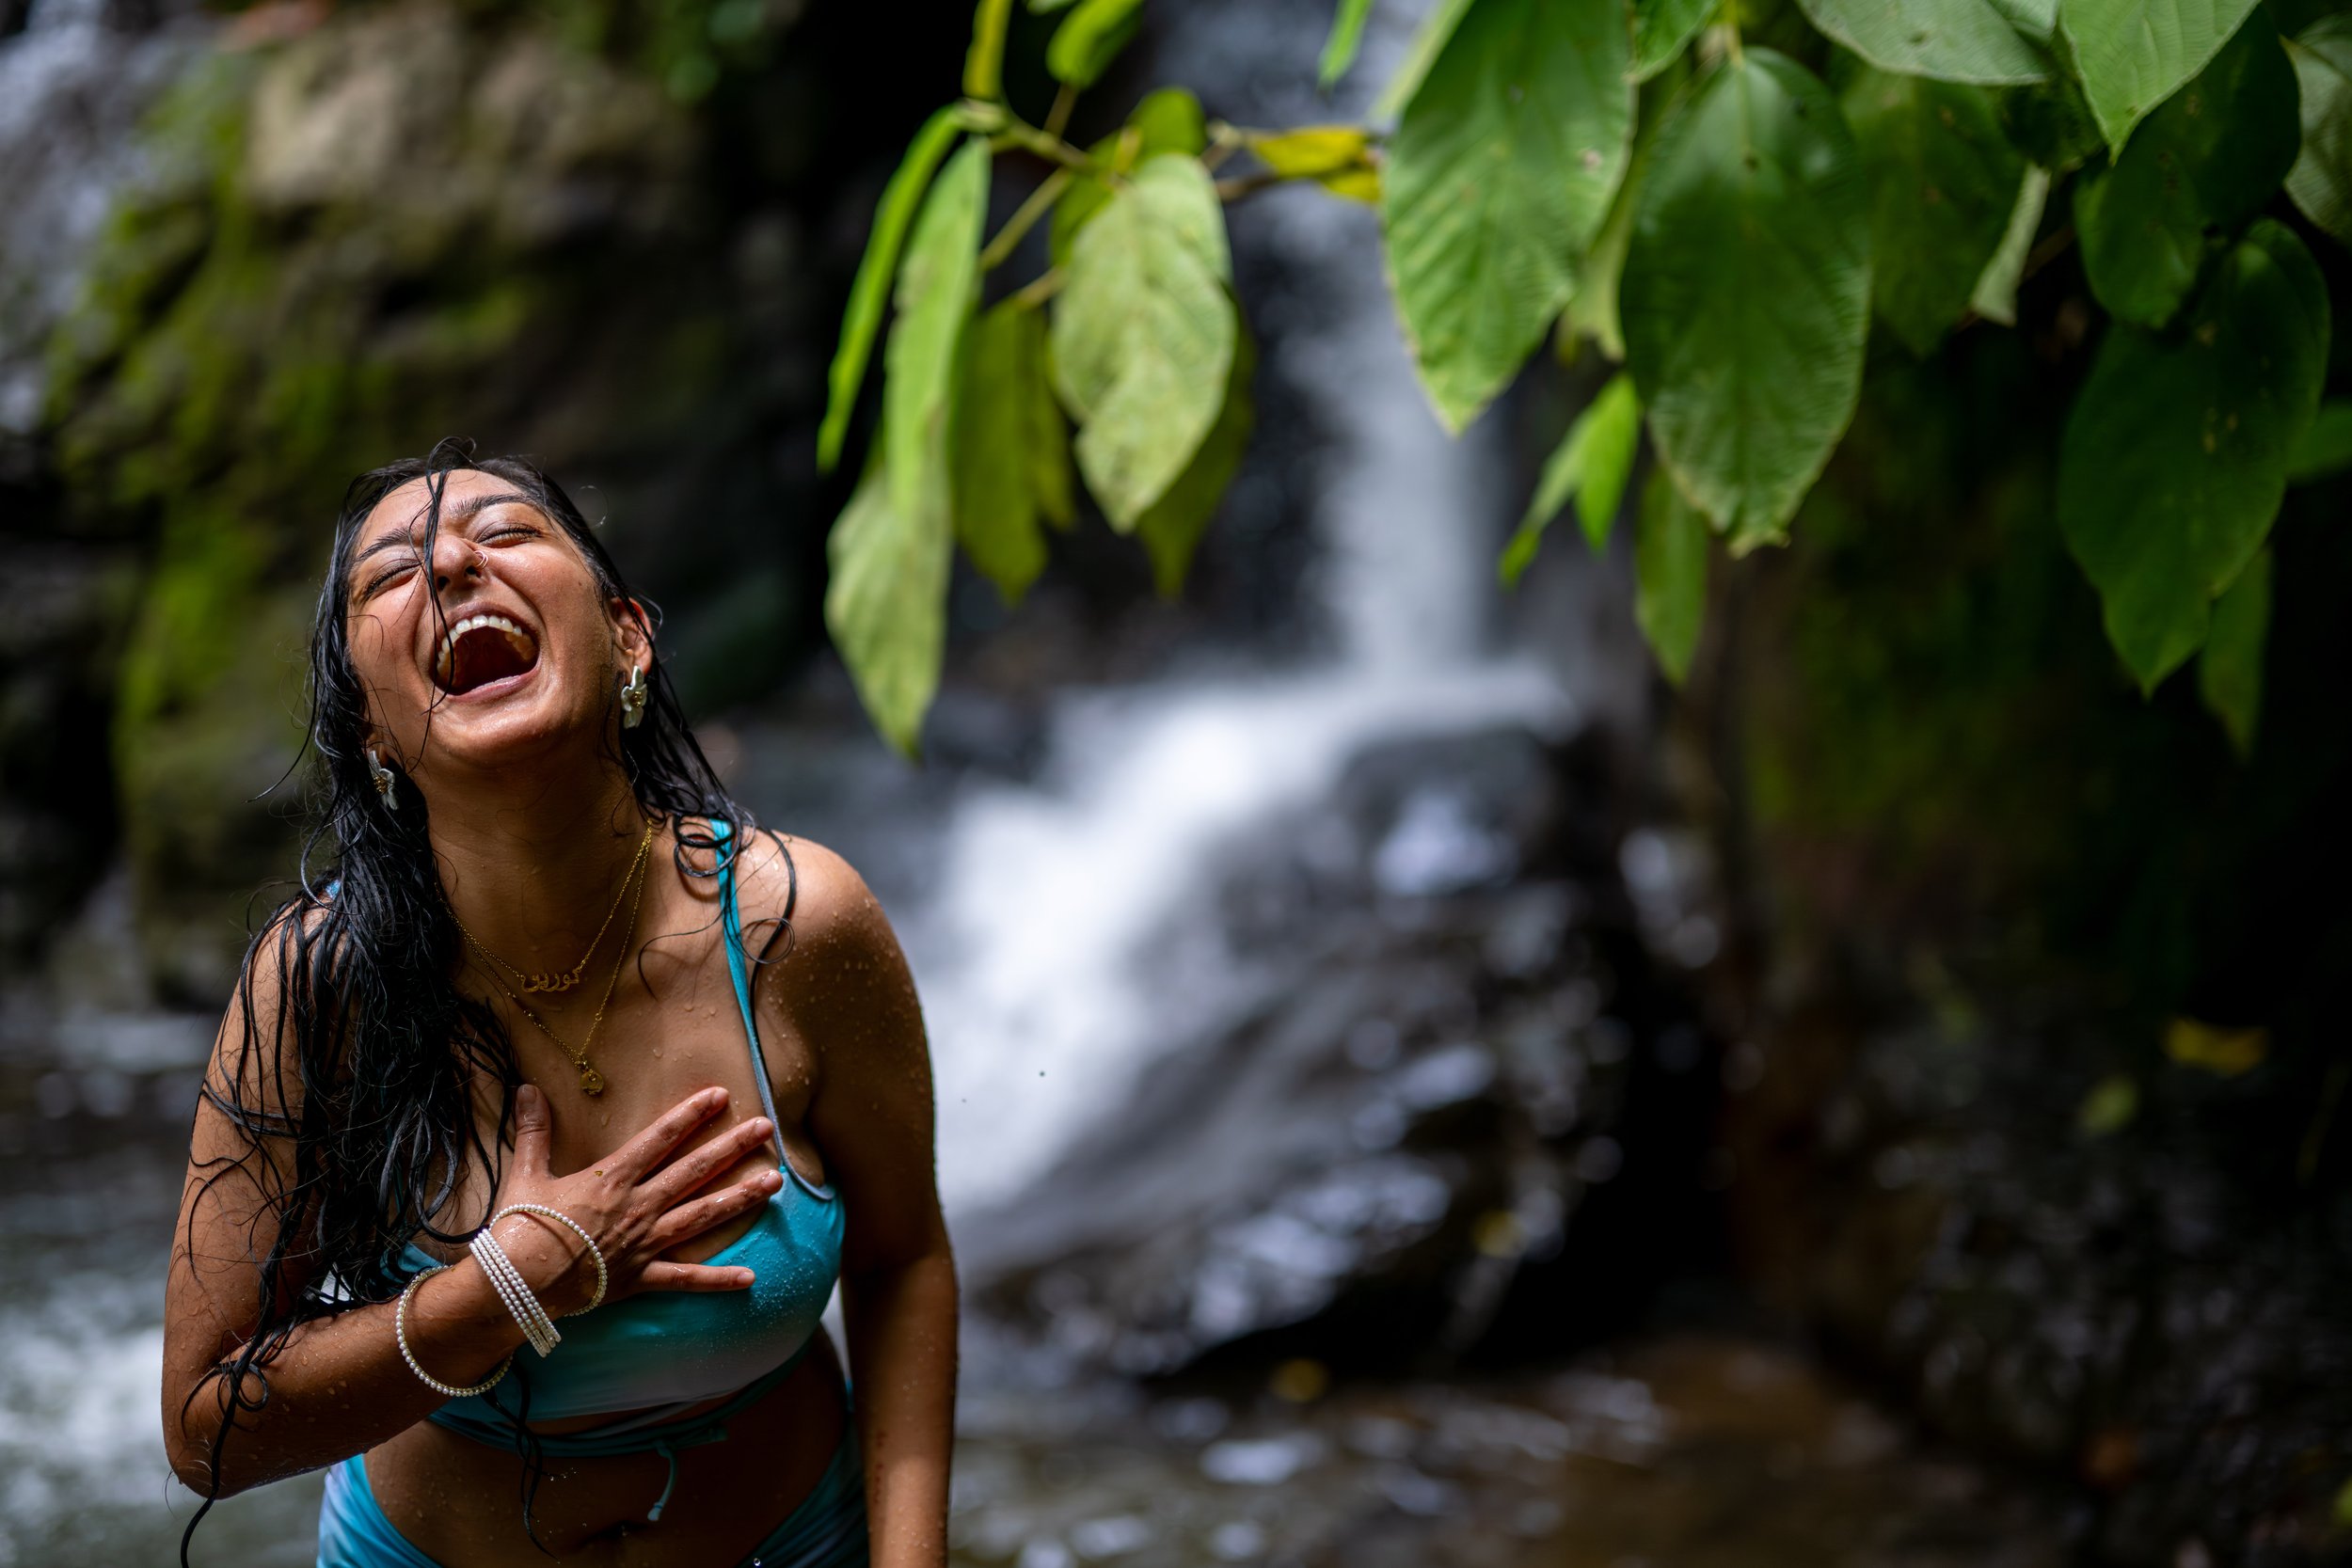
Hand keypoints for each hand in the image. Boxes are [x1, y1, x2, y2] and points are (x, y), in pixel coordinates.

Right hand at [486, 1082, 782, 1312]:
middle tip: (766, 1129)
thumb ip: (534, 1130)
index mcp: (612, 1180)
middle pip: (693, 1171)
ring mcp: (643, 1243)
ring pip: (701, 1216)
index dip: (690, 1115)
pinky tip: (750, 1277)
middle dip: (731, 1148)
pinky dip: (718, 1280)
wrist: (516, 1286)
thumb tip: (526, 1087)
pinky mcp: (640, 1279)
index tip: (720, 1096)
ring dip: (739, 1198)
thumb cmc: (519, 1229)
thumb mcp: (526, 1173)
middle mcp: (637, 1207)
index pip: (659, 1139)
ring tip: (774, 1182)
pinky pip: (685, 1280)